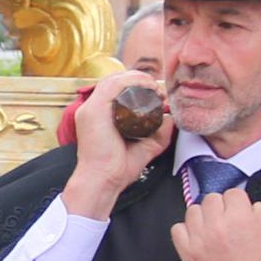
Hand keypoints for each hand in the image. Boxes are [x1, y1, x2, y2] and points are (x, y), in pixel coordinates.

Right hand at [65, 71, 172, 216]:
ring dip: (137, 78)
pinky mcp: (93, 110)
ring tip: (155, 88)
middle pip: (116, 81)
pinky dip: (131, 81)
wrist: (104, 181)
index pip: (117, 89)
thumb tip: (171, 117)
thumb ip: (159, 132)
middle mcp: (92, 108)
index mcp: (100, 114)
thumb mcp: (146, 145)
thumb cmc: (119, 168)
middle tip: (159, 90)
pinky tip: (147, 87)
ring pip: (114, 79)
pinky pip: (112, 86)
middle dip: (139, 80)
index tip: (157, 93)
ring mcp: (90, 108)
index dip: (138, 85)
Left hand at [173, 187, 260, 260]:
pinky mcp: (188, 252)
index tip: (236, 211)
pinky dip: (185, 232)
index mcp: (241, 218)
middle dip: (219, 208)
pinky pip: (177, 229)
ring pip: (193, 211)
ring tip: (210, 230)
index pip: (232, 193)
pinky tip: (196, 239)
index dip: (236, 203)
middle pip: (211, 199)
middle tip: (224, 221)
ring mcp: (200, 238)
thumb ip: (258, 215)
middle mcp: (218, 225)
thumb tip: (252, 206)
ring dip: (202, 218)